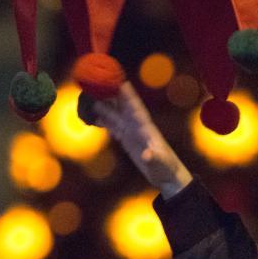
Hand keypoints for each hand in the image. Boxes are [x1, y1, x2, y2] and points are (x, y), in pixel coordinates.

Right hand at [93, 81, 192, 197]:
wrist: (168, 178)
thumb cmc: (167, 170)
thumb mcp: (160, 165)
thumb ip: (153, 158)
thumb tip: (146, 154)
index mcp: (146, 129)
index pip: (135, 107)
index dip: (128, 94)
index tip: (121, 80)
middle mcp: (138, 127)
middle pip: (123, 106)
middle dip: (112, 93)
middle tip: (97, 80)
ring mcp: (132, 133)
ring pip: (116, 115)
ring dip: (104, 105)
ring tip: (89, 96)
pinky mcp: (128, 141)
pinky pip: (114, 127)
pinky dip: (104, 120)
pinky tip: (94, 116)